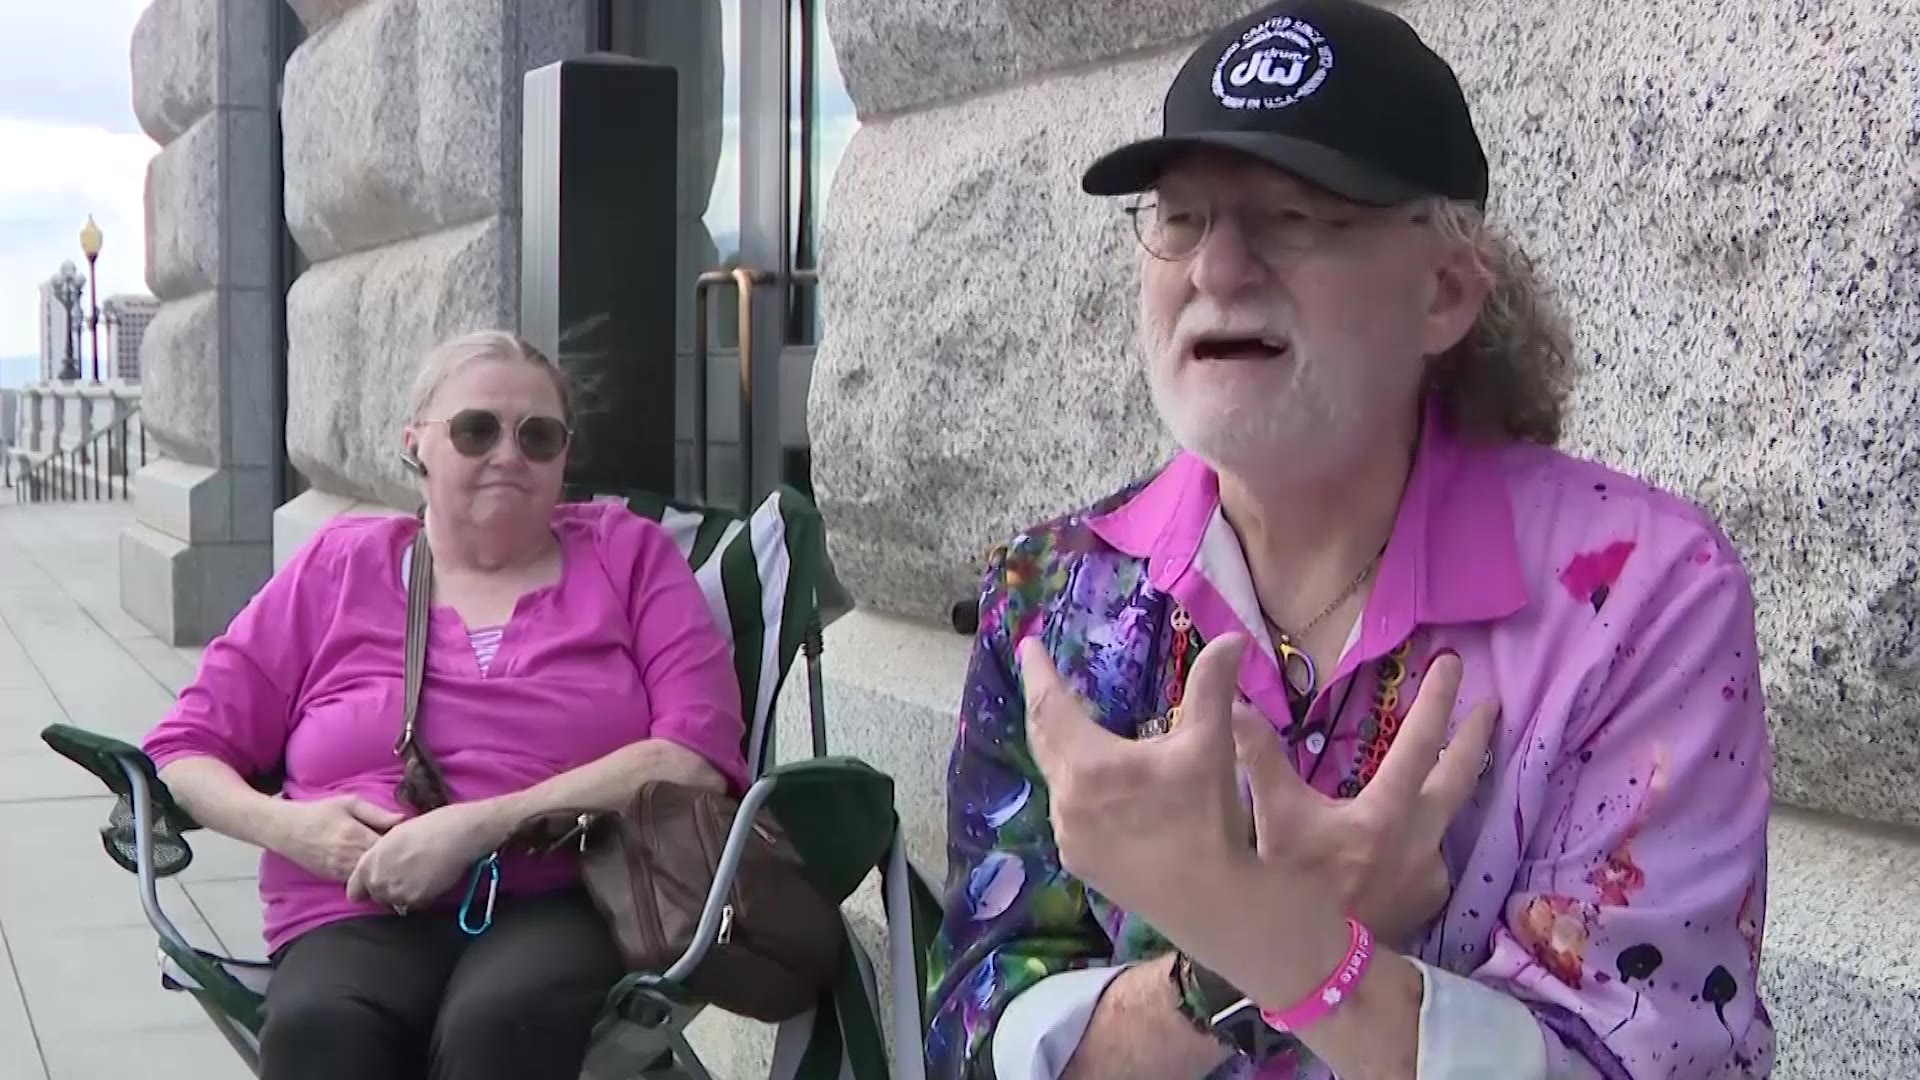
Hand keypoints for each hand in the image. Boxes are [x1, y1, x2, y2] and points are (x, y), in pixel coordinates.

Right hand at [268, 794, 404, 881]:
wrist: (286, 829)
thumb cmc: (320, 812)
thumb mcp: (349, 803)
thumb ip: (376, 813)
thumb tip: (403, 820)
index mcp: (355, 835)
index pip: (388, 848)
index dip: (403, 846)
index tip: (411, 841)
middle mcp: (348, 857)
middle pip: (383, 866)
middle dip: (396, 862)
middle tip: (408, 854)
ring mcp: (339, 871)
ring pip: (371, 879)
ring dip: (383, 873)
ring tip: (394, 864)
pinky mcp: (332, 879)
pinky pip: (358, 883)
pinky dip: (369, 879)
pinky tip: (376, 870)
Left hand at [346, 801, 505, 909]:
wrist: (459, 833)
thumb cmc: (429, 826)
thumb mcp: (394, 835)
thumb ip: (379, 856)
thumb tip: (379, 868)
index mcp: (369, 863)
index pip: (354, 892)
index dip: (366, 887)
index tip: (379, 881)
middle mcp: (379, 881)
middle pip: (377, 898)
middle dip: (387, 890)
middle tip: (406, 874)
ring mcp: (398, 893)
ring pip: (396, 903)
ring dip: (405, 894)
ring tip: (421, 876)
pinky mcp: (418, 901)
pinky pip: (415, 905)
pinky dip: (422, 896)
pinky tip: (432, 879)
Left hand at [1020, 633, 1262, 969]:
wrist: (1219, 910)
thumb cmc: (1215, 824)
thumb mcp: (1212, 747)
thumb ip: (1211, 686)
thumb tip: (1229, 638)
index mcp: (1089, 767)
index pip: (1049, 706)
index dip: (1037, 672)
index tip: (1027, 645)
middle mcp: (1067, 802)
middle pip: (1044, 741)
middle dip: (1045, 706)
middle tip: (1042, 676)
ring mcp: (1070, 838)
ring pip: (1056, 779)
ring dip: (1061, 747)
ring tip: (1071, 724)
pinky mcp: (1082, 864)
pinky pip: (1067, 810)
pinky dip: (1073, 783)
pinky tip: (1092, 781)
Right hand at [1233, 650, 1496, 944]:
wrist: (1316, 973)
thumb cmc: (1290, 894)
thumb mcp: (1270, 820)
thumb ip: (1258, 758)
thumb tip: (1235, 704)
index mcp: (1384, 814)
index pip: (1419, 743)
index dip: (1436, 700)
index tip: (1452, 663)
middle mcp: (1420, 839)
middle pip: (1459, 777)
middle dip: (1473, 736)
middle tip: (1489, 703)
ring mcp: (1429, 872)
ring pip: (1449, 815)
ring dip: (1453, 783)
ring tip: (1452, 760)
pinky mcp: (1427, 898)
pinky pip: (1435, 850)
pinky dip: (1429, 830)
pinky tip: (1414, 830)